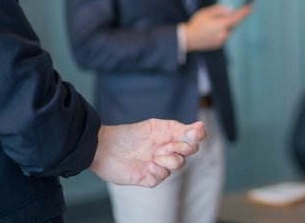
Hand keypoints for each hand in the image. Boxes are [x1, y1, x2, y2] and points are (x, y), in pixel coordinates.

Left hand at [89, 119, 206, 186]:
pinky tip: (148, 165)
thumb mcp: (154, 127)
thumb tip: (201, 126)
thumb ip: (177, 129)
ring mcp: (157, 164)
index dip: (196, 137)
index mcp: (168, 135)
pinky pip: (161, 177)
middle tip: (166, 145)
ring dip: (169, 160)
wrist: (103, 148)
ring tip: (154, 156)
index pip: (191, 138)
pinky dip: (158, 171)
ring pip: (177, 165)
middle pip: (188, 152)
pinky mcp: (148, 177)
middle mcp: (165, 150)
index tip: (194, 134)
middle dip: (182, 148)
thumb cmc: (126, 135)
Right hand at [183, 4, 251, 51]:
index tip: (250, 7)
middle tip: (216, 17)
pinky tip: (208, 32)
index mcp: (222, 24)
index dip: (244, 12)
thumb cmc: (196, 24)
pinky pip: (222, 36)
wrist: (188, 39)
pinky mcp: (218, 45)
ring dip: (222, 27)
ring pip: (226, 31)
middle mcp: (224, 34)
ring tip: (209, 26)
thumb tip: (230, 10)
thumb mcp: (206, 12)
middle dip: (227, 20)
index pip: (236, 17)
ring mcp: (221, 40)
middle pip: (231, 24)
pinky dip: (219, 33)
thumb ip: (219, 10)